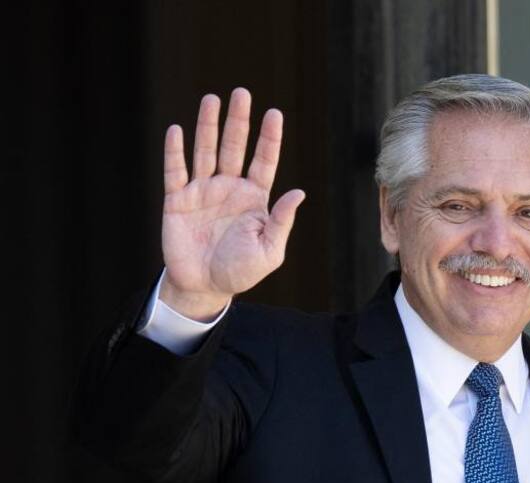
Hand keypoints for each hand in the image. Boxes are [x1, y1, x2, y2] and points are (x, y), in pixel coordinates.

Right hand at [160, 88, 304, 320]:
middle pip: (234, 147)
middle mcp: (229, 188)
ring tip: (212, 100)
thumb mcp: (269, 251)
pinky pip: (176, 171)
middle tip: (241, 93)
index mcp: (254, 198)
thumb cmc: (241, 271)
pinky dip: (175, 152)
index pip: (264, 161)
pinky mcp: (177, 201)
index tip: (274, 113)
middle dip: (238, 121)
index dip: (269, 138)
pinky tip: (177, 130)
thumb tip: (299, 192)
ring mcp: (203, 192)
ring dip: (208, 126)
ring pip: (206, 151)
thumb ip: (281, 220)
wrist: (204, 287)